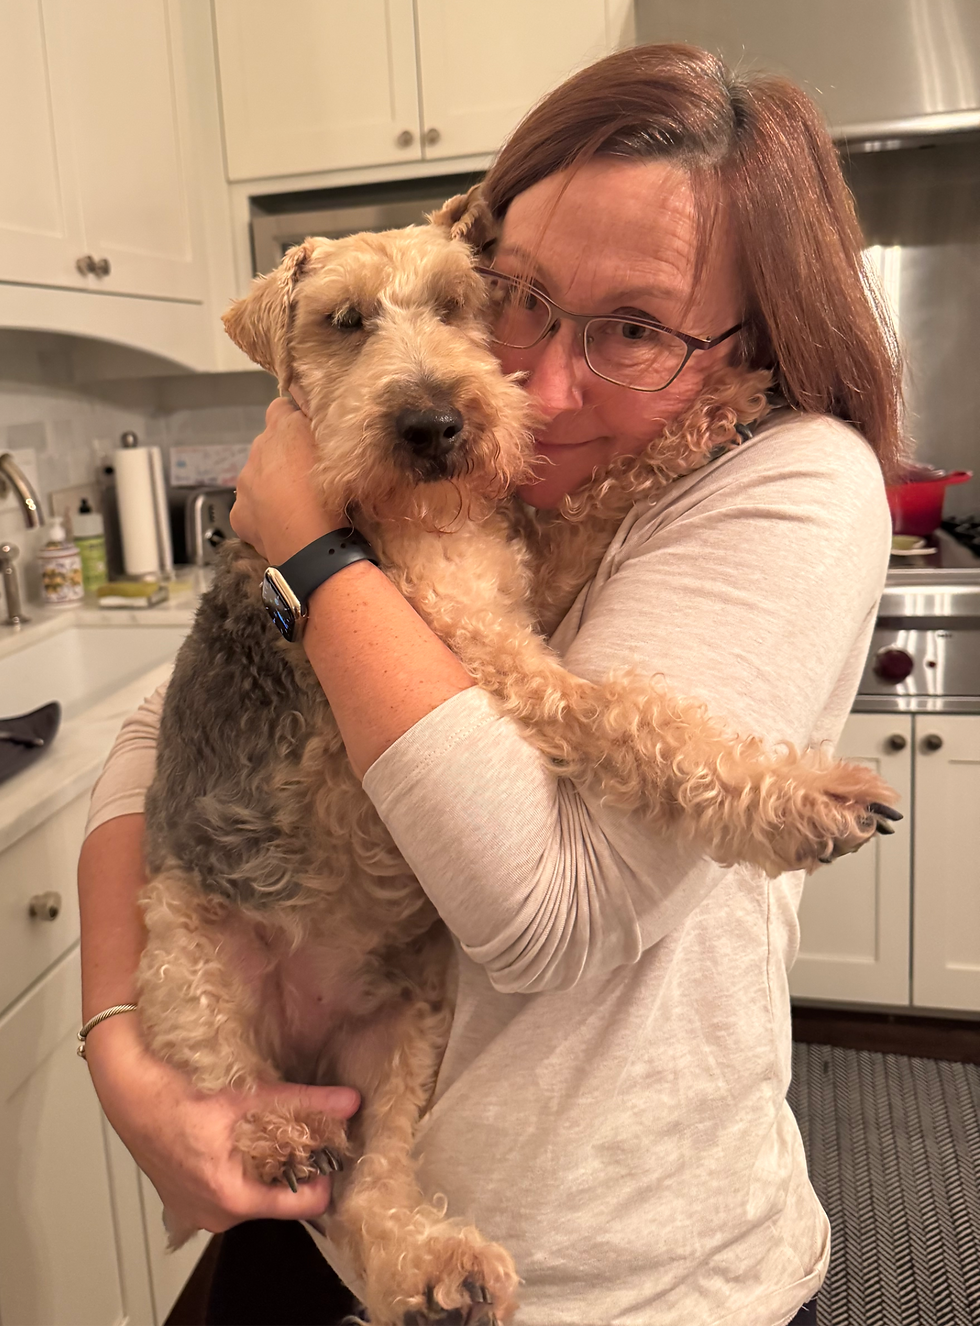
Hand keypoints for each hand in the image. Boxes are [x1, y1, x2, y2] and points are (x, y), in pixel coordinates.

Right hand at [85, 1013, 359, 1232]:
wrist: (128, 1091)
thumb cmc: (175, 1098)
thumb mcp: (244, 1099)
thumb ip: (301, 1102)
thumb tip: (347, 1102)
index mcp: (230, 1200)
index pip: (300, 1205)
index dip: (323, 1176)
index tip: (334, 1150)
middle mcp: (214, 1215)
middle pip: (276, 1196)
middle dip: (294, 1165)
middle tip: (309, 1132)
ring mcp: (197, 1209)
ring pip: (253, 1191)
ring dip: (268, 1163)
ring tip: (278, 1130)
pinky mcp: (186, 1196)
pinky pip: (229, 1187)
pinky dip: (242, 1165)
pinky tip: (245, 1136)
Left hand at [231, 398, 345, 565]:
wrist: (316, 548)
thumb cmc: (337, 497)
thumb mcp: (344, 452)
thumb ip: (324, 432)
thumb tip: (316, 421)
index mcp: (283, 429)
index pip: (281, 408)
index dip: (295, 419)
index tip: (309, 436)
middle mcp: (258, 451)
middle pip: (268, 446)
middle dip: (284, 457)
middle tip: (309, 479)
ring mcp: (245, 484)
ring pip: (257, 478)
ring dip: (273, 486)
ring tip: (298, 507)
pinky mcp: (239, 514)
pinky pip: (250, 508)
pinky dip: (263, 514)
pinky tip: (282, 526)